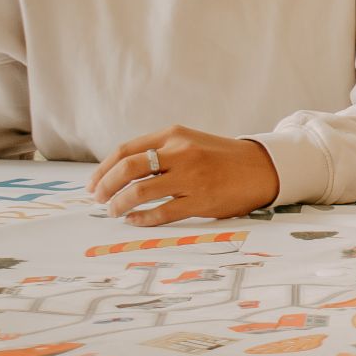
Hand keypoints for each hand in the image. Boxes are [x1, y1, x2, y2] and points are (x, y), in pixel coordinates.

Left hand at [87, 127, 280, 224]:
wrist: (262, 168)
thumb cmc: (221, 157)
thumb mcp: (190, 142)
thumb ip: (159, 151)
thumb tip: (117, 173)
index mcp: (175, 135)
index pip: (125, 151)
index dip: (102, 170)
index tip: (93, 185)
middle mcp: (181, 153)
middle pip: (127, 169)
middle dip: (105, 187)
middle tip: (100, 200)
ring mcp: (191, 177)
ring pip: (139, 191)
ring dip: (119, 205)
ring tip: (115, 212)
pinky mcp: (201, 200)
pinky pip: (161, 212)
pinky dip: (141, 219)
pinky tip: (135, 220)